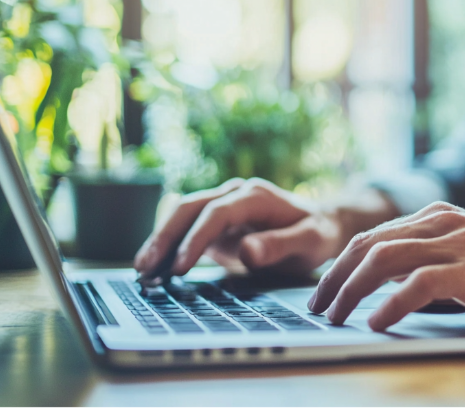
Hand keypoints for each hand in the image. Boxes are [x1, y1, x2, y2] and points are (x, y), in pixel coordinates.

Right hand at [134, 178, 346, 276]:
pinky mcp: (216, 222)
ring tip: (142, 269)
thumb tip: (247, 252)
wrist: (322, 226)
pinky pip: (187, 229)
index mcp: (255, 196)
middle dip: (166, 236)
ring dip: (161, 239)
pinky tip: (156, 267)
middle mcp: (234, 194)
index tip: (180, 266)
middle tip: (145, 267)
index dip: (196, 239)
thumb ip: (278, 246)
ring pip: (183, 215)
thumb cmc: (317, 235)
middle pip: (190, 207)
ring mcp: (223, 205)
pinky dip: (170, 245)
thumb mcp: (308, 242)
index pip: (216, 213)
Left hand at [307, 202, 464, 331]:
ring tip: (335, 316)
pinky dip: (389, 305)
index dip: (342, 263)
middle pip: (368, 244)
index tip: (324, 288)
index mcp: (442, 218)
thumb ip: (438, 261)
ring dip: (351, 290)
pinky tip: (376, 323)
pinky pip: (417, 285)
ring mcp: (458, 246)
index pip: (374, 235)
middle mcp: (444, 224)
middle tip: (318, 306)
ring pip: (383, 259)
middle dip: (335, 276)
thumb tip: (394, 285)